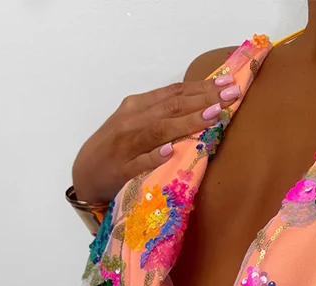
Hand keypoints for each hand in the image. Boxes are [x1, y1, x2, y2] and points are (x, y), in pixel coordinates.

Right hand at [71, 74, 240, 205]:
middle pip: (172, 107)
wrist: (85, 173)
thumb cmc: (116, 147)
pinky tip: (171, 151)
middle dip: (203, 99)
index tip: (226, 82)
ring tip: (213, 115)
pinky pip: (141, 162)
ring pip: (159, 130)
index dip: (201, 87)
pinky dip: (155, 155)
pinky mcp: (123, 170)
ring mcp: (127, 146)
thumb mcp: (136, 123)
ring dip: (187, 122)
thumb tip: (200, 104)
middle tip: (230, 94)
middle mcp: (132, 121)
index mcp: (137, 106)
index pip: (173, 93)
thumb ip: (162, 114)